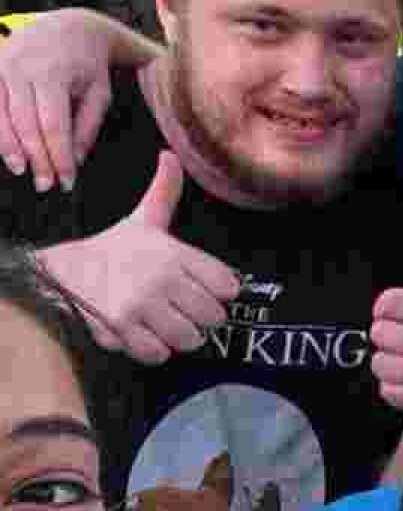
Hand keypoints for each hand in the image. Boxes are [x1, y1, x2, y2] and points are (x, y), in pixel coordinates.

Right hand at [0, 9, 139, 190]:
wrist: (70, 27)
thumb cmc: (88, 66)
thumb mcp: (99, 95)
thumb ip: (86, 128)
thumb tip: (74, 162)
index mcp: (53, 73)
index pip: (53, 126)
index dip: (58, 157)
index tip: (67, 182)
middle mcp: (21, 67)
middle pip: (25, 123)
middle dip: (36, 158)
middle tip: (45, 184)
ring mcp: (1, 65)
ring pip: (1, 115)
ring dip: (10, 147)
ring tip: (22, 170)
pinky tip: (6, 149)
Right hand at [35, 152, 240, 362]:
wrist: (67, 265)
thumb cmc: (117, 246)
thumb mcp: (145, 219)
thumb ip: (165, 192)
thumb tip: (171, 155)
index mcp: (173, 252)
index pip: (227, 285)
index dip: (220, 292)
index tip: (206, 290)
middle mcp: (160, 277)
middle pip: (214, 317)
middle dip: (202, 318)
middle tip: (184, 310)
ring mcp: (141, 303)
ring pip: (190, 339)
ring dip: (182, 336)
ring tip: (166, 323)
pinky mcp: (122, 327)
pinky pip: (160, 354)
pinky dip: (156, 350)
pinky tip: (146, 334)